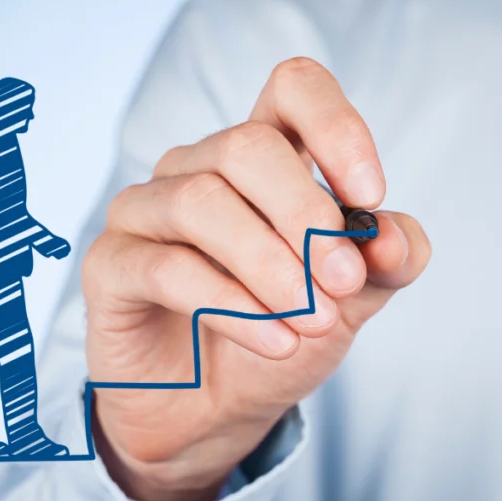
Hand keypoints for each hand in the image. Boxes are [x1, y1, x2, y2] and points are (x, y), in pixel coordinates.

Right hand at [82, 58, 430, 500]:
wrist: (216, 411)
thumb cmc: (279, 334)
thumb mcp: (351, 300)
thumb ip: (384, 262)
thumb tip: (391, 236)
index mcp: (261, 158)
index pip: (292, 88)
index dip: (335, 126)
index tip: (371, 193)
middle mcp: (197, 168)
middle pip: (248, 147)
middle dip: (308, 216)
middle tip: (345, 283)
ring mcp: (145, 210)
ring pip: (202, 202)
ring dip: (270, 266)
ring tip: (312, 321)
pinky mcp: (110, 264)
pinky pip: (167, 267)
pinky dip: (232, 307)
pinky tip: (275, 341)